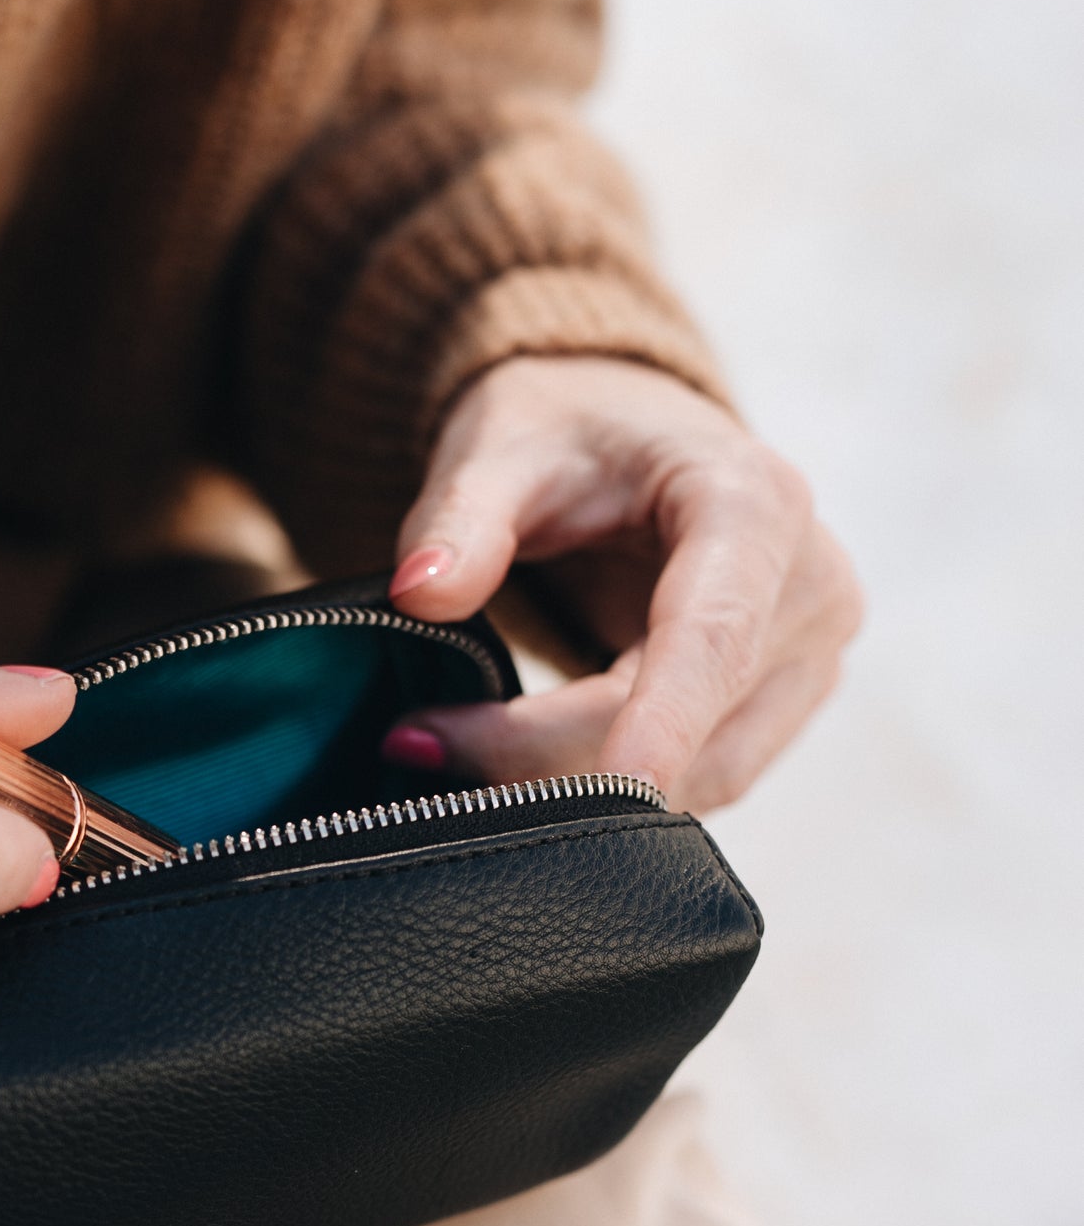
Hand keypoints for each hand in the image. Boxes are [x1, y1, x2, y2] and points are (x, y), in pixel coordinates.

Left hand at [383, 357, 861, 810]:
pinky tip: (517, 763)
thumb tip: (422, 593)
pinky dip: (608, 790)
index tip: (623, 790)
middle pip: (692, 723)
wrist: (628, 443)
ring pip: (702, 775)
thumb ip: (461, 517)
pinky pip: (702, 779)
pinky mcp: (782, 705)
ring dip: (577, 790)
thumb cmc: (572, 435)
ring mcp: (808, 656)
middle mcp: (809, 586)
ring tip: (452, 748)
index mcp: (755, 503)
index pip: (715, 635)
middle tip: (417, 741)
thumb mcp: (501, 447)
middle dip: (551, 756)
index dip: (666, 721)